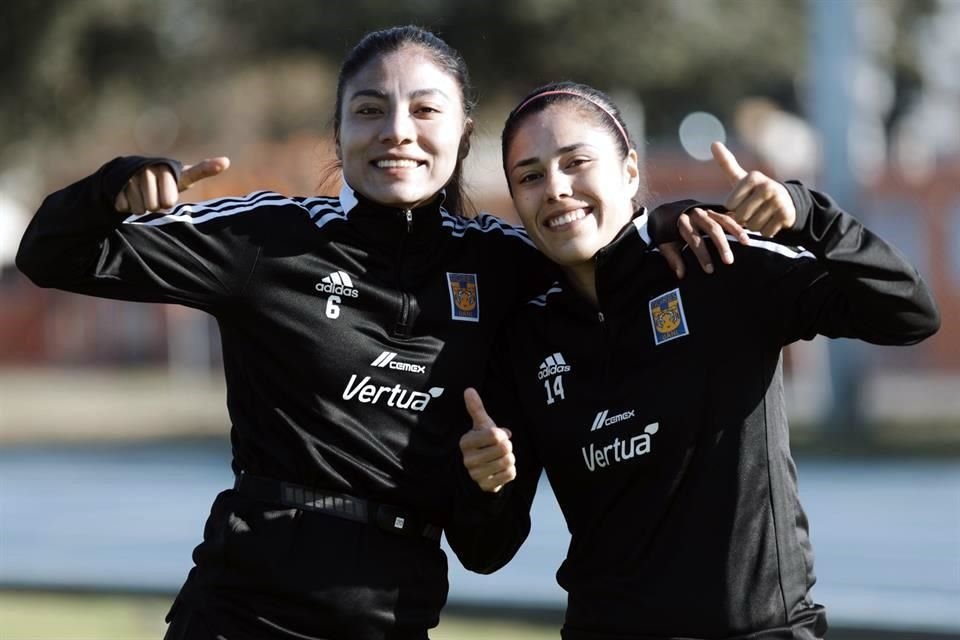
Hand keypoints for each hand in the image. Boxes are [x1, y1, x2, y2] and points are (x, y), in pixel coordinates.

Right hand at [115, 156, 230, 213]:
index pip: (175, 192)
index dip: (184, 187)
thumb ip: (202, 170)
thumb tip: (226, 160)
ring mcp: (132, 174)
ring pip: (142, 208)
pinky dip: (127, 206)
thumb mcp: (182, 177)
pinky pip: (125, 206)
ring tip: (142, 195)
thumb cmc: (163, 180)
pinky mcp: (115, 182)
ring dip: (142, 207)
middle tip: (155, 196)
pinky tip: (128, 195)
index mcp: (168, 168)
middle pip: (159, 205)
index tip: (214, 169)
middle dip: (157, 205)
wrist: (129, 175)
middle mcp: (150, 168)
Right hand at [459, 388, 515, 492]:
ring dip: (510, 459)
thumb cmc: (483, 443)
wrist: (479, 470)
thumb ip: (476, 408)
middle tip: (500, 448)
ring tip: (500, 458)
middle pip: (504, 449)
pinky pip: (510, 475)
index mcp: (466, 442)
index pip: (494, 435)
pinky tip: (501, 469)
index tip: (497, 436)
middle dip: (507, 446)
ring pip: (508, 462)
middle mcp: (468, 459)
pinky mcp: (486, 486)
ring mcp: (476, 474)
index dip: (502, 434)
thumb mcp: (481, 425)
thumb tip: (469, 389)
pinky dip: (510, 471)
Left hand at [660, 208, 749, 278]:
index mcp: (682, 223)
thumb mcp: (666, 244)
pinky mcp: (715, 210)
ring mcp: (707, 211)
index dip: (702, 255)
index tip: (709, 269)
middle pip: (712, 229)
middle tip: (729, 261)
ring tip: (746, 244)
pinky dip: (738, 224)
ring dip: (736, 232)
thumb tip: (681, 274)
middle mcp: (696, 214)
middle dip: (721, 245)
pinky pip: (729, 216)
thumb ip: (673, 258)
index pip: (694, 240)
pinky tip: (748, 233)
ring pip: (724, 220)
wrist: (667, 212)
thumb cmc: (668, 233)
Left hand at [711, 141, 794, 236]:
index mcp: (753, 177)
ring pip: (753, 226)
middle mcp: (767, 186)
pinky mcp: (786, 215)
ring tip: (762, 215)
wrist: (786, 202)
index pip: (730, 204)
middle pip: (741, 216)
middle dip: (744, 219)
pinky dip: (766, 231)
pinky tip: (771, 220)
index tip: (743, 201)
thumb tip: (713, 143)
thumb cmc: (754, 191)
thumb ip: (726, 164)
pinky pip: (765, 233)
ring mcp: (778, 200)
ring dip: (755, 226)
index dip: (734, 208)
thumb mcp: (740, 178)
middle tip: (753, 210)